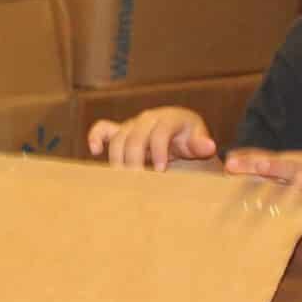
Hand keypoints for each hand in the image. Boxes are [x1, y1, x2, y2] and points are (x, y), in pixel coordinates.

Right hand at [86, 108, 215, 170]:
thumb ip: (202, 145)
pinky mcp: (120, 131)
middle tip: (137, 183)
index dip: (159, 151)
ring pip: (118, 138)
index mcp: (170, 118)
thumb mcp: (201, 143)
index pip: (160, 132)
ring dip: (118, 160)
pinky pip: (103, 129)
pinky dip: (96, 137)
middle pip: (134, 136)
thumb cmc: (192, 141)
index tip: (161, 171)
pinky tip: (94, 151)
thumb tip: (208, 146)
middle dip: (134, 160)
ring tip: (123, 181)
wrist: (181, 136)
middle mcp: (149, 118)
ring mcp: (133, 124)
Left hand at [222, 147, 301, 210]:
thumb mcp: (295, 174)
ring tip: (261, 168)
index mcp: (285, 164)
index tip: (222, 162)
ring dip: (276, 169)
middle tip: (230, 164)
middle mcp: (296, 166)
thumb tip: (243, 175)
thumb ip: (271, 177)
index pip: (260, 160)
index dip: (242, 160)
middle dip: (251, 164)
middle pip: (270, 163)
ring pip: (292, 171)